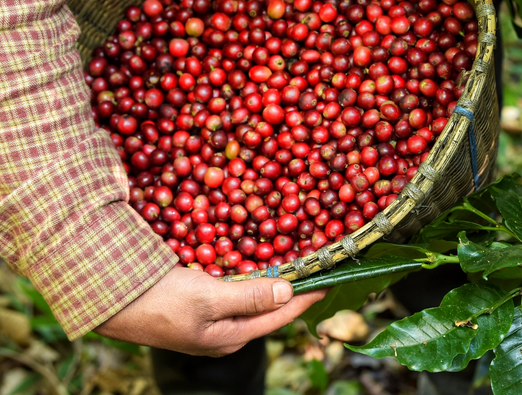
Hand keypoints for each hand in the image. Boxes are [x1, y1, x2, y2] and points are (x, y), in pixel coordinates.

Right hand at [95, 266, 325, 355]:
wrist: (109, 299)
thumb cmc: (159, 301)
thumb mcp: (208, 298)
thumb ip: (250, 297)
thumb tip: (288, 291)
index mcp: (231, 337)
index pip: (281, 316)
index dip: (307, 296)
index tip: (331, 279)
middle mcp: (226, 333)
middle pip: (270, 310)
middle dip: (294, 290)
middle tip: (317, 268)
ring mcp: (211, 321)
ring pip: (252, 300)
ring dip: (273, 283)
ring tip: (296, 265)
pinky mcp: (198, 306)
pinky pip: (234, 292)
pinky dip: (250, 279)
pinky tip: (257, 266)